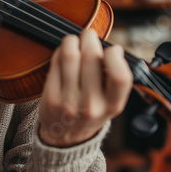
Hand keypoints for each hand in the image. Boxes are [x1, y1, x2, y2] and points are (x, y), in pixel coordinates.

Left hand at [38, 28, 132, 146]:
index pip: (120, 76)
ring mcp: (69, 102)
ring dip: (72, 40)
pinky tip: (63, 52)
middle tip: (89, 34)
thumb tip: (113, 49)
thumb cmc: (91, 110)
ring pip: (70, 56)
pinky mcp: (51, 98)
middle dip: (90, 38)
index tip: (112, 49)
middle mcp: (92, 105)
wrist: (65, 137)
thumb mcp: (110, 102)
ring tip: (74, 40)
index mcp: (112, 105)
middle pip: (92, 57)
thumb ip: (114, 78)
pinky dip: (59, 52)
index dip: (115, 56)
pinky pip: (55, 64)